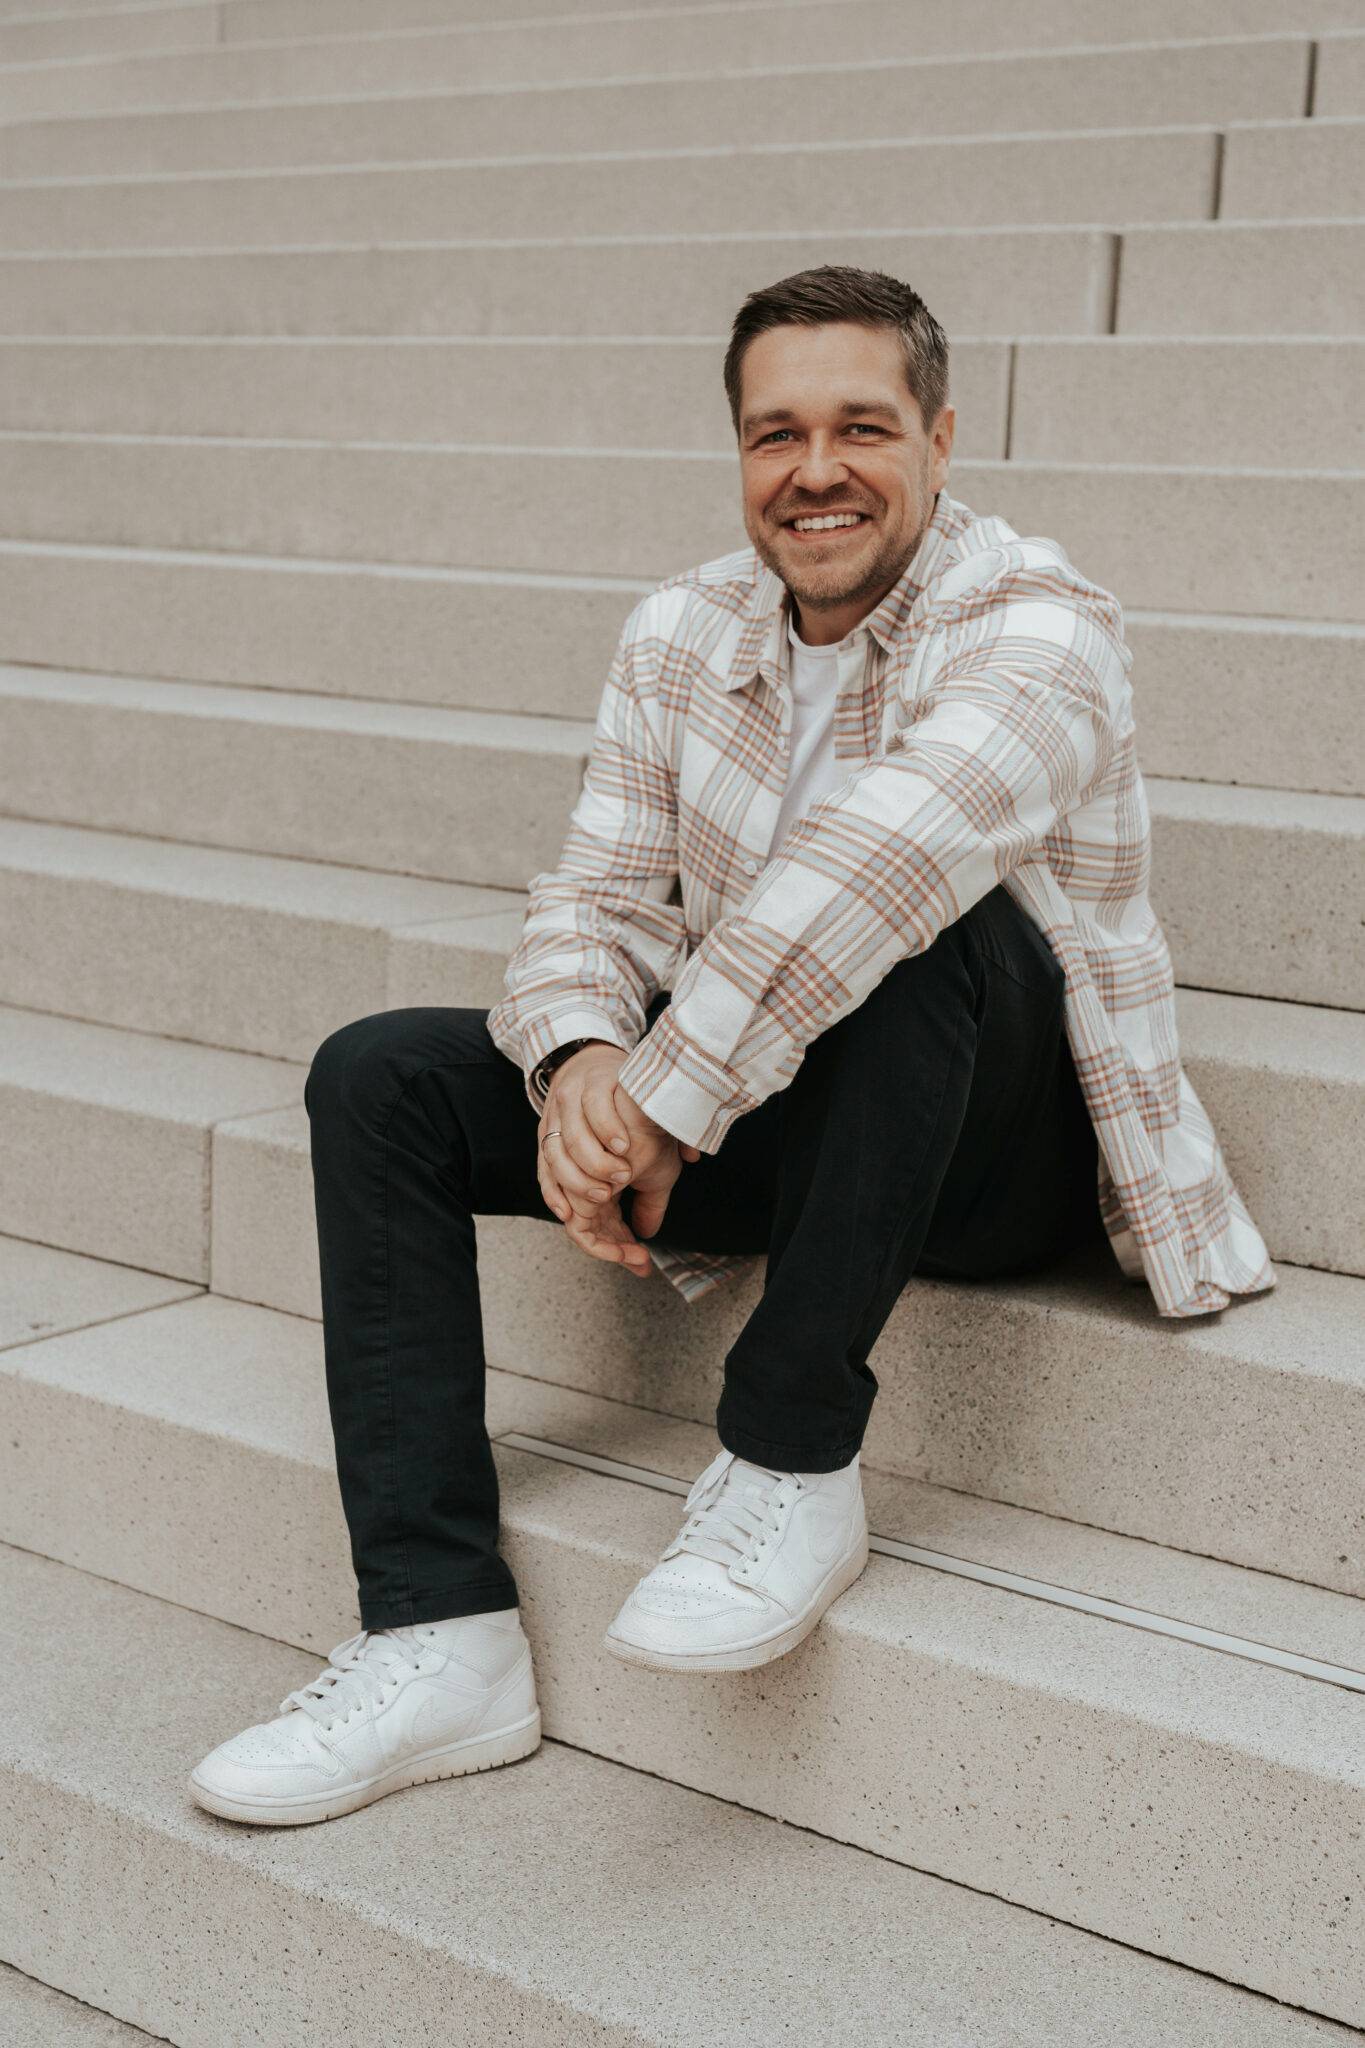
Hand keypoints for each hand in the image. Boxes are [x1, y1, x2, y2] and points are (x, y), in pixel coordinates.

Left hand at [535, 1043, 699, 1278]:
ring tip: (621, 1176)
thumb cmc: (640, 1131)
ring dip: (591, 1168)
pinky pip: (585, 1113)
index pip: (575, 1216)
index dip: (601, 1242)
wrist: (633, 1071)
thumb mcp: (648, 1172)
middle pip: (563, 1190)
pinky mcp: (587, 1088)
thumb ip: (645, 1203)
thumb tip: (647, 1234)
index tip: (634, 1258)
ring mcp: (572, 1115)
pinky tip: (620, 1142)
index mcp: (576, 1172)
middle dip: (594, 1218)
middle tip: (626, 1233)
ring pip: (564, 1151)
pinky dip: (601, 1129)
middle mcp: (566, 1147)